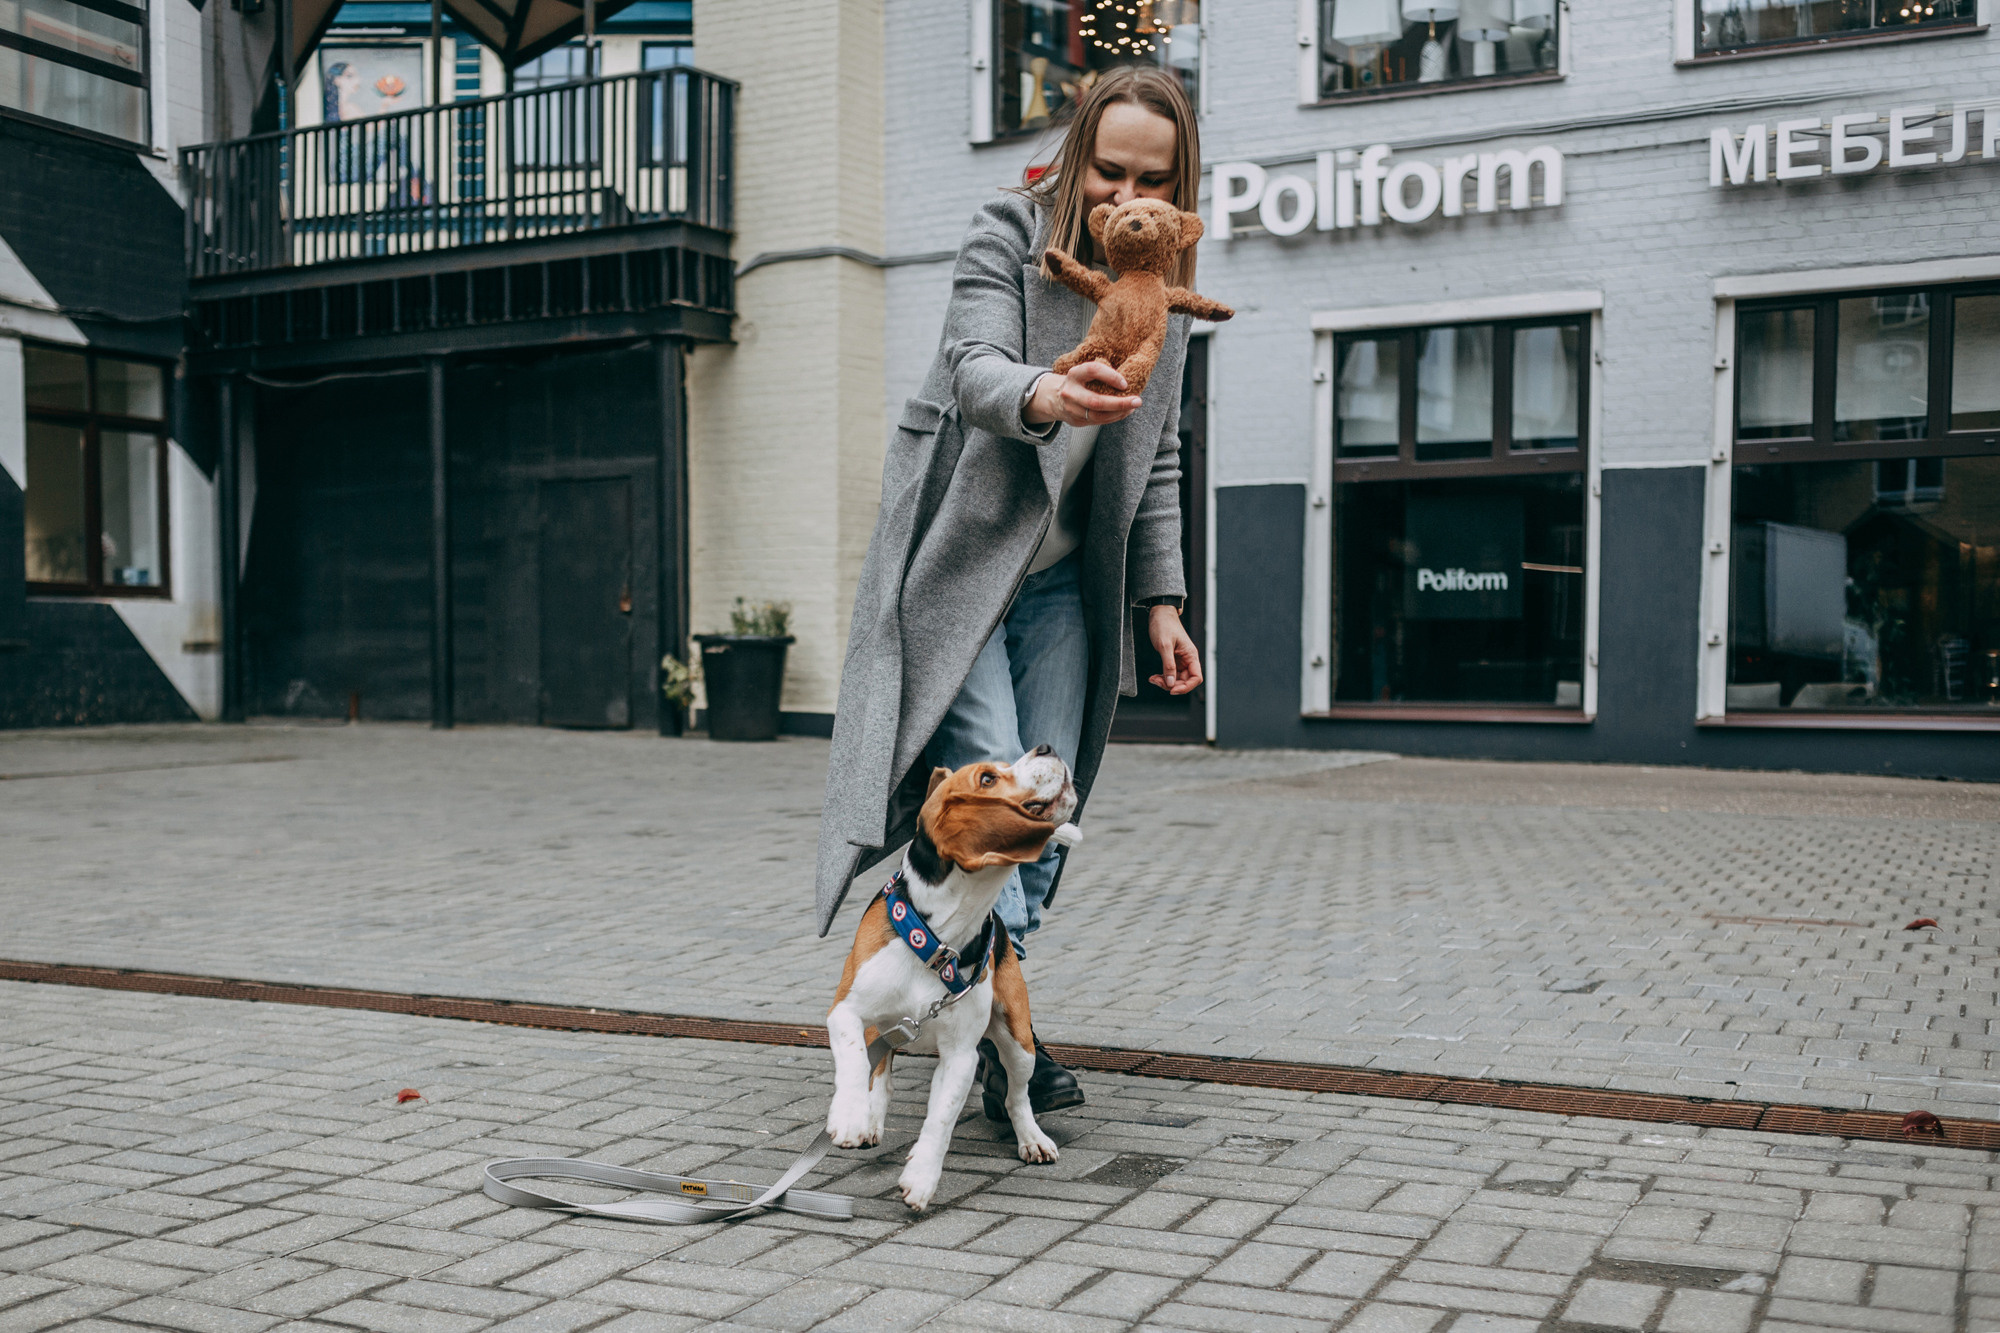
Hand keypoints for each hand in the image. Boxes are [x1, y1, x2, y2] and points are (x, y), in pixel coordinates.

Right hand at [1023, 364, 1144, 427]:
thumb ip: (1099, 374)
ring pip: (1098, 415)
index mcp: (1074, 374)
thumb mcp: (1084, 373)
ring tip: (1132, 407)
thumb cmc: (1078, 382)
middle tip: (1137, 401)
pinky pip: (1099, 422)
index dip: (1111, 376)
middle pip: (1096, 401)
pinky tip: (1123, 412)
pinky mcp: (1076, 421)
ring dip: (1119, 412)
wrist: (1054, 398)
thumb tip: (1128, 381)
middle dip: (1119, 403)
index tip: (1125, 383)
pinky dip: (1114, 417)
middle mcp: (1070, 392)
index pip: (1093, 370)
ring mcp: (1072, 409)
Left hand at [1147, 604, 1201, 695]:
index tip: (1172, 689)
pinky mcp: (1173, 659)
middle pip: (1185, 681)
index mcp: (1191, 655)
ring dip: (1166, 682)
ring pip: (1177, 679)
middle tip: (1157, 681)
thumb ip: (1168, 665)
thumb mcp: (1165, 646)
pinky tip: (1154, 677)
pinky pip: (1171, 673)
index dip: (1186, 687)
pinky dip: (1163, 677)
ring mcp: (1181, 660)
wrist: (1159, 614)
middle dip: (1172, 685)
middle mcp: (1188, 659)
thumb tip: (1171, 683)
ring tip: (1153, 679)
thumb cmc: (1164, 625)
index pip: (1196, 678)